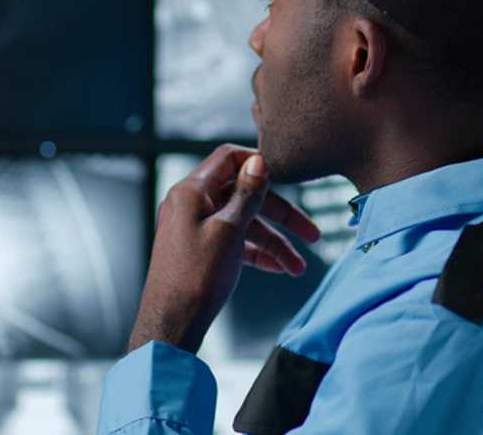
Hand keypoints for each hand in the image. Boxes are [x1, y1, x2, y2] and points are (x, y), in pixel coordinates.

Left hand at [127, 144, 321, 353]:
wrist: (170, 325)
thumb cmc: (195, 278)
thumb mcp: (229, 231)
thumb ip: (247, 194)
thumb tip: (259, 161)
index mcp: (192, 191)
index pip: (229, 158)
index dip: (259, 163)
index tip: (288, 174)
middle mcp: (191, 205)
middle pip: (244, 195)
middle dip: (280, 216)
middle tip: (311, 235)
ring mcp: (194, 227)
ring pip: (243, 223)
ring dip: (273, 243)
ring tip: (297, 268)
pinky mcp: (199, 249)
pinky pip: (234, 242)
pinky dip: (256, 253)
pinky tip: (278, 269)